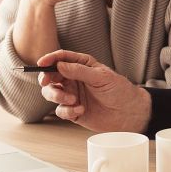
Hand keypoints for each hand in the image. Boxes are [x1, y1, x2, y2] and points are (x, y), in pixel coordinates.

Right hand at [36, 49, 151, 132]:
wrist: (128, 113)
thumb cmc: (120, 90)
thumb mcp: (101, 77)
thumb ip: (79, 71)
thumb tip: (60, 65)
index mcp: (82, 65)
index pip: (62, 58)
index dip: (50, 59)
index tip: (42, 63)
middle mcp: (75, 79)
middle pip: (51, 76)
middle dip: (47, 79)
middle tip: (48, 83)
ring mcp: (72, 95)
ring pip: (51, 93)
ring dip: (57, 96)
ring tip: (72, 100)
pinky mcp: (73, 111)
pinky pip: (60, 110)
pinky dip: (67, 111)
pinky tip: (81, 110)